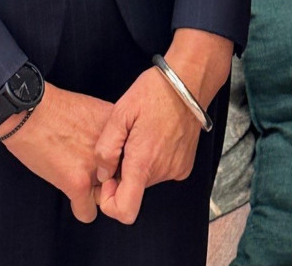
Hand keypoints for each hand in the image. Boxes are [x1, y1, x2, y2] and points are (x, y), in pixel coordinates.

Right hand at [0, 82, 114, 221]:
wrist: (29, 111)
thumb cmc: (56, 108)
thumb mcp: (96, 112)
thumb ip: (111, 134)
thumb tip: (119, 151)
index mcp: (122, 133)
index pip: (135, 162)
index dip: (120, 163)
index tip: (110, 163)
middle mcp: (115, 152)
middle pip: (122, 181)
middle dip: (109, 180)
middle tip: (91, 170)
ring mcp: (98, 169)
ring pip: (107, 199)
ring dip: (95, 194)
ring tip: (77, 178)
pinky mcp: (78, 184)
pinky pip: (87, 213)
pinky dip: (80, 208)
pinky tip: (72, 194)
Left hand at [93, 29, 231, 223]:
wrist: (187, 82)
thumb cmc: (152, 93)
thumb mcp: (119, 113)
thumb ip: (106, 148)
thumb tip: (103, 174)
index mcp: (143, 161)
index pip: (124, 210)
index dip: (109, 202)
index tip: (108, 178)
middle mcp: (162, 171)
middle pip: (133, 191)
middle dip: (122, 173)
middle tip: (123, 143)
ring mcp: (176, 170)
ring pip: (146, 180)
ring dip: (137, 164)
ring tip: (139, 135)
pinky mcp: (184, 165)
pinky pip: (161, 172)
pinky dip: (153, 161)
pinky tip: (153, 137)